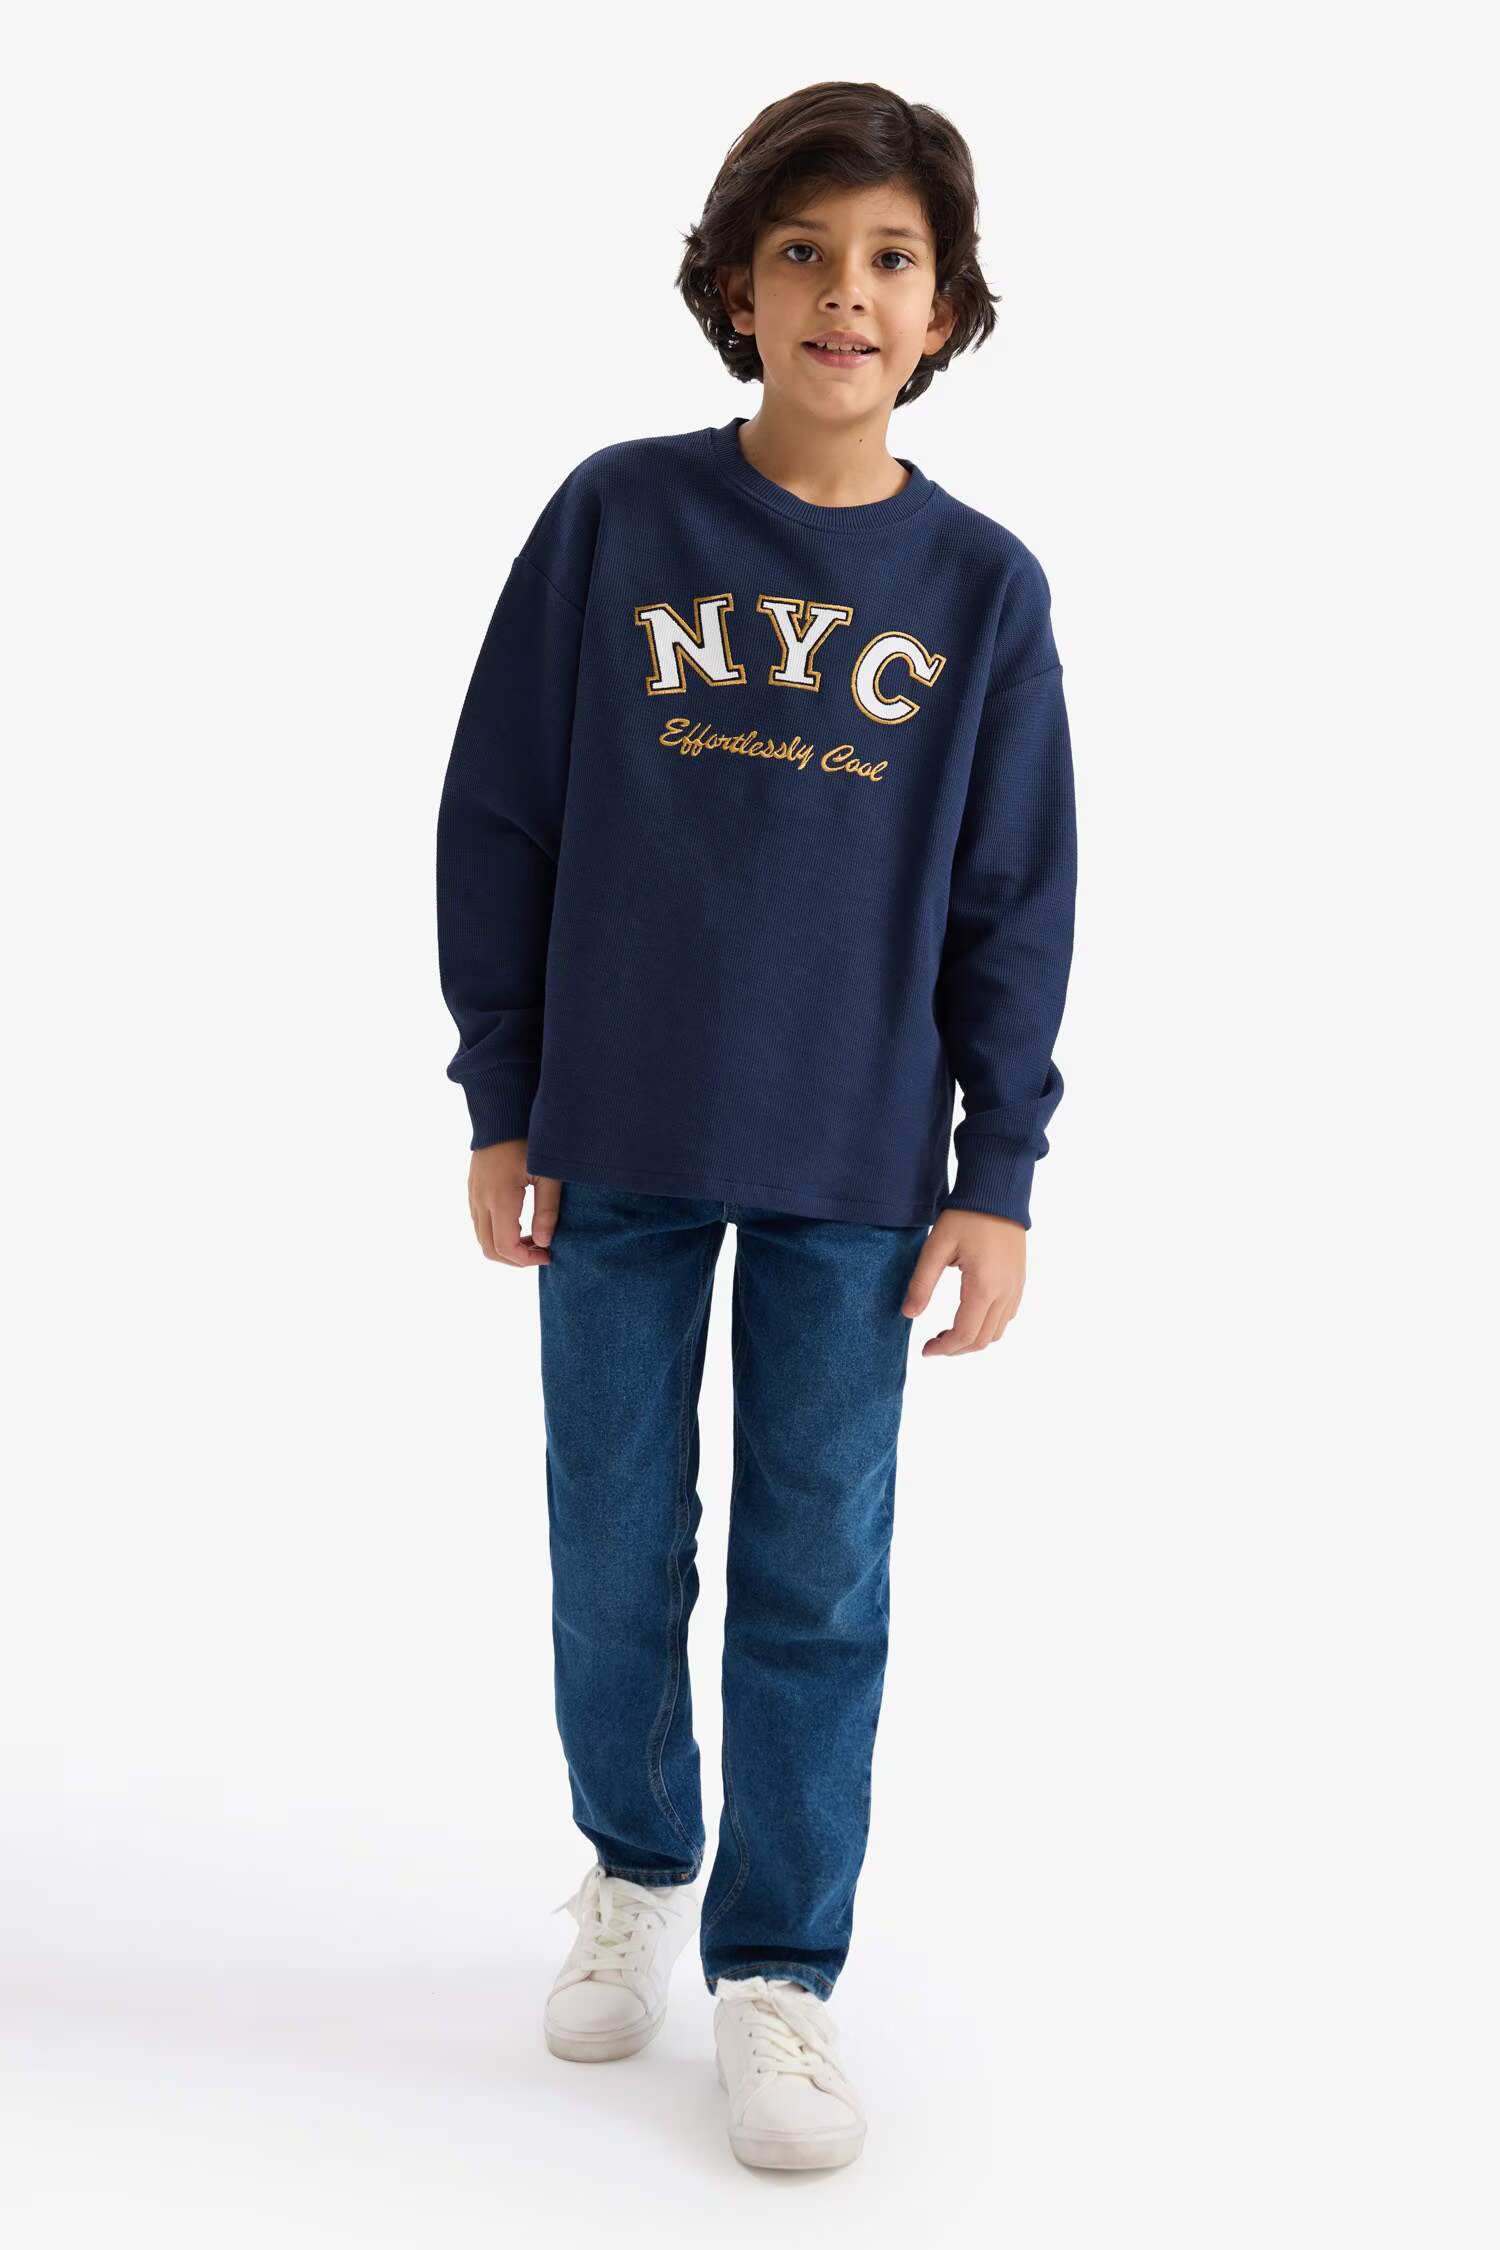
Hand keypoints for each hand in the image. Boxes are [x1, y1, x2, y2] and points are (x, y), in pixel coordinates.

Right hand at [467, 1141, 562, 1265]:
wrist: (503, 1113)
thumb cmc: (530, 1140)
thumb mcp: (548, 1174)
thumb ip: (547, 1210)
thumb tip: (545, 1242)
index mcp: (500, 1199)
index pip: (506, 1247)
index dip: (527, 1260)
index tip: (548, 1255)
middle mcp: (481, 1201)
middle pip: (490, 1249)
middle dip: (516, 1259)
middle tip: (541, 1252)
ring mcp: (473, 1195)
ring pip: (482, 1237)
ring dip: (505, 1246)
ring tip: (533, 1238)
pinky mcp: (473, 1189)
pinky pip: (479, 1222)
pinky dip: (497, 1233)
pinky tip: (520, 1223)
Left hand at [901, 1208, 1025, 1355]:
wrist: (997, 1194)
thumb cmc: (965, 1217)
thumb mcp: (936, 1247)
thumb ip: (921, 1283)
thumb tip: (908, 1314)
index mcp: (983, 1286)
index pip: (965, 1334)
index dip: (944, 1348)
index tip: (926, 1350)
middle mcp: (1005, 1292)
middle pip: (983, 1339)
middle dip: (956, 1349)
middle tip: (933, 1344)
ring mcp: (1016, 1288)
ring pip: (997, 1332)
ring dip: (973, 1340)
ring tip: (949, 1333)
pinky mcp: (1019, 1281)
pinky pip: (1006, 1317)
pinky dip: (988, 1326)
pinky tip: (969, 1315)